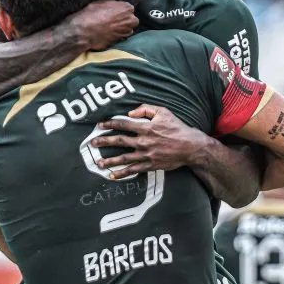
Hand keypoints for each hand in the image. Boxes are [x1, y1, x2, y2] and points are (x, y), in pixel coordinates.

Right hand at [69, 1, 137, 50]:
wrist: (85, 31)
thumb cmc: (91, 14)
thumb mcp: (101, 3)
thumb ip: (113, 6)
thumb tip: (116, 8)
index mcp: (127, 8)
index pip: (128, 9)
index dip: (121, 11)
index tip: (114, 13)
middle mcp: (130, 20)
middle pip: (131, 20)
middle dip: (125, 21)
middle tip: (114, 21)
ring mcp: (126, 32)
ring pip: (128, 30)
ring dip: (122, 29)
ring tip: (111, 28)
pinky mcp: (121, 41)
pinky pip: (122, 37)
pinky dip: (117, 36)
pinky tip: (109, 34)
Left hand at [90, 105, 205, 178]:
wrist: (190, 147)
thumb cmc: (178, 128)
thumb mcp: (163, 112)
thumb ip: (146, 109)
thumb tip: (130, 112)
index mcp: (146, 127)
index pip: (123, 124)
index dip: (110, 124)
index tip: (99, 126)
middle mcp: (143, 141)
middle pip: (119, 141)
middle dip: (104, 142)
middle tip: (92, 143)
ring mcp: (146, 154)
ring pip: (123, 158)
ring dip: (109, 160)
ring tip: (98, 163)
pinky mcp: (150, 165)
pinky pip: (133, 170)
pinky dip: (122, 173)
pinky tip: (112, 175)